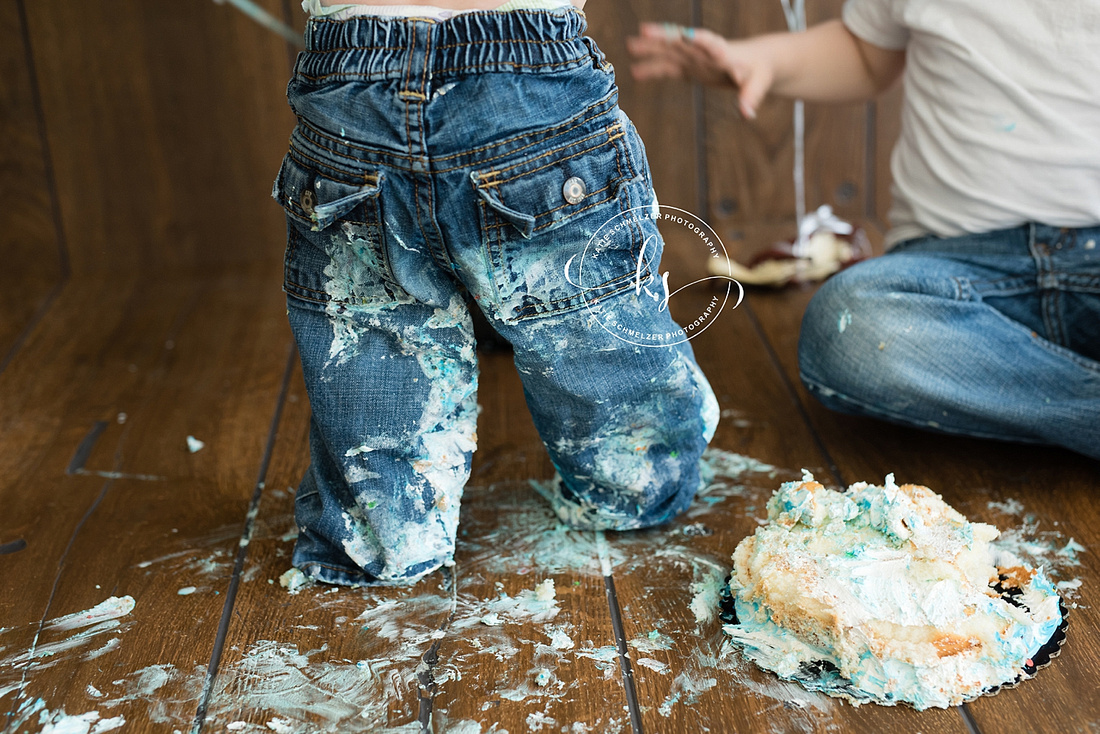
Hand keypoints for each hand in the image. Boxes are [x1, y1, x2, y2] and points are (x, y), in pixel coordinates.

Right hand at [627, 22, 774, 118]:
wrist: (757, 63)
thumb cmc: (761, 71)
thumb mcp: (760, 82)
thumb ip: (751, 96)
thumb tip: (746, 114)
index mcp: (724, 52)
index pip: (711, 43)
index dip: (699, 40)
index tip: (687, 35)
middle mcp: (706, 51)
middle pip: (683, 42)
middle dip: (664, 37)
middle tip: (644, 31)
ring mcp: (695, 58)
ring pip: (671, 51)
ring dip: (652, 49)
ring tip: (630, 45)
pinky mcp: (690, 68)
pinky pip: (669, 68)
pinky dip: (654, 70)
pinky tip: (636, 73)